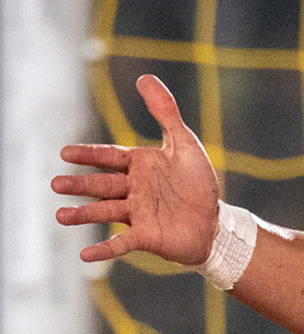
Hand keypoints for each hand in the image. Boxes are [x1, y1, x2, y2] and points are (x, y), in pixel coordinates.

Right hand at [52, 74, 219, 265]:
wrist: (216, 223)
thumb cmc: (199, 184)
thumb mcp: (185, 144)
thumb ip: (165, 113)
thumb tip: (145, 77)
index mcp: (139, 166)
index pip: (108, 157)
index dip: (89, 155)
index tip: (66, 153)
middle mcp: (133, 189)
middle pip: (102, 185)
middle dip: (80, 185)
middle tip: (56, 184)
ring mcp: (137, 214)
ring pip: (105, 212)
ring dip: (83, 214)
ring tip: (60, 215)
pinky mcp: (147, 237)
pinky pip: (122, 243)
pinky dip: (105, 250)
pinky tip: (85, 256)